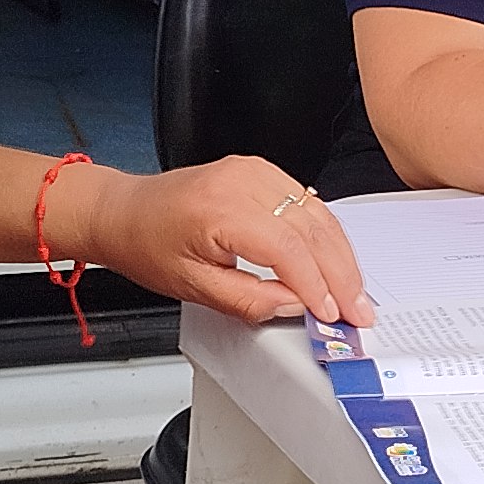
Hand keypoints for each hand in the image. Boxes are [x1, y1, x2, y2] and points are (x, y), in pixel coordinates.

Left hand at [62, 157, 370, 326]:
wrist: (125, 211)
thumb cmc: (148, 245)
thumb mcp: (193, 287)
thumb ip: (249, 299)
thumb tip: (295, 305)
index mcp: (221, 209)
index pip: (288, 248)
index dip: (317, 285)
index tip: (333, 314)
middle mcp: (242, 181)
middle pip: (312, 229)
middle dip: (341, 275)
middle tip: (358, 311)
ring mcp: (254, 170)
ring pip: (318, 213)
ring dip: (341, 255)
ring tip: (354, 292)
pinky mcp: (261, 169)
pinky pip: (307, 201)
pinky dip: (326, 233)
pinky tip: (336, 260)